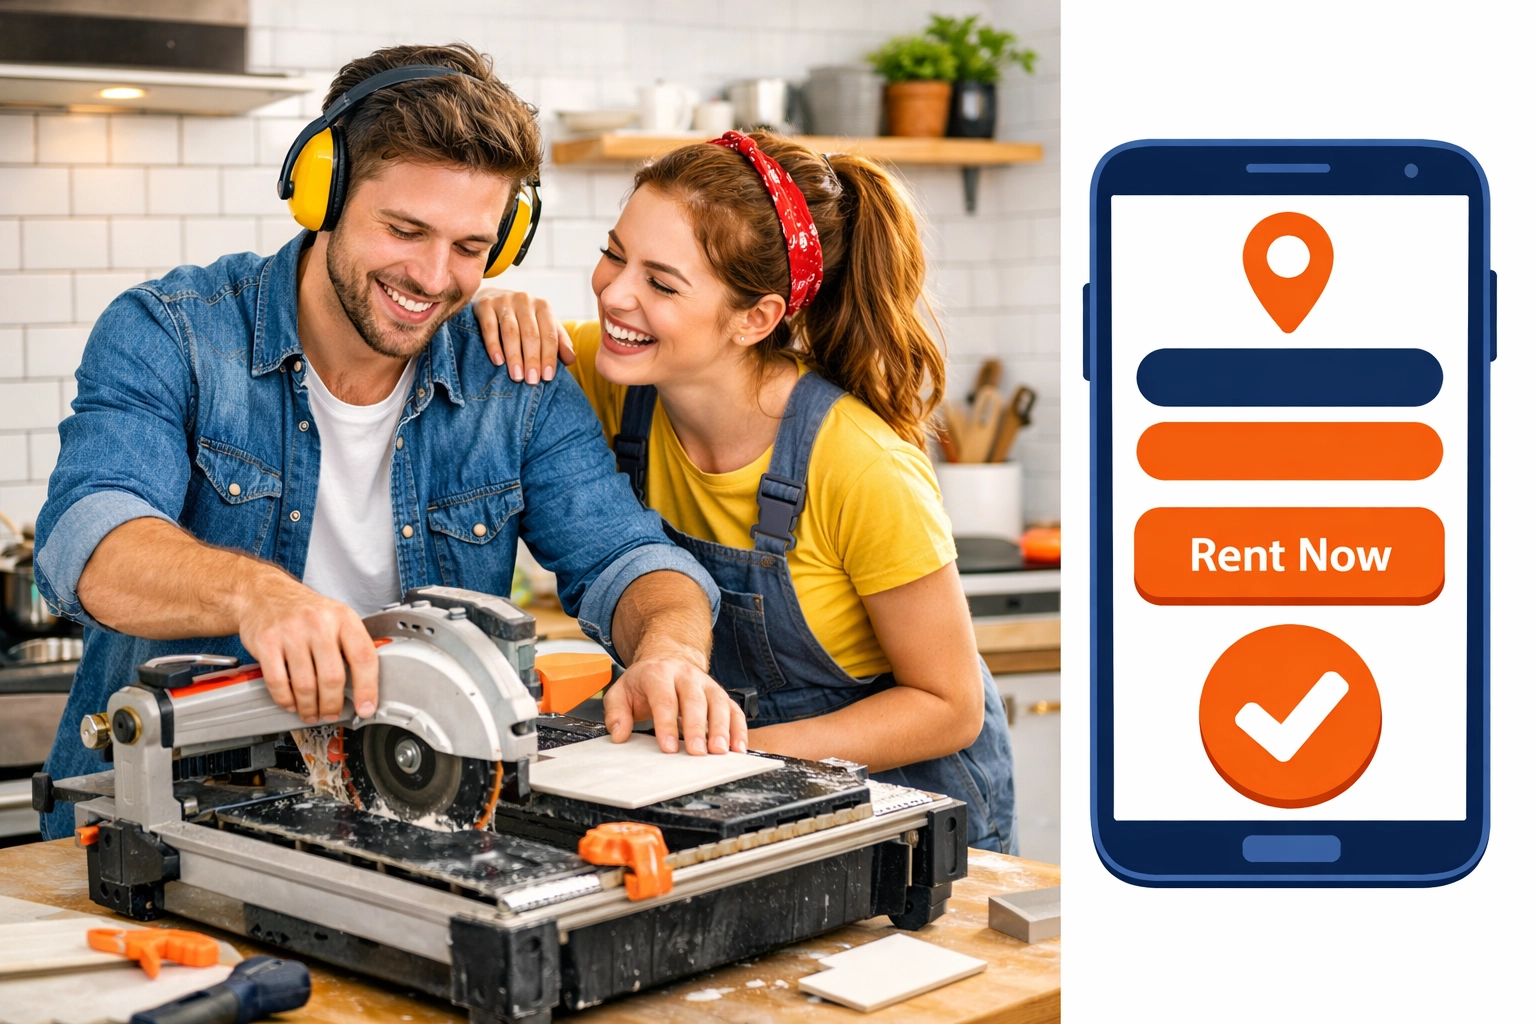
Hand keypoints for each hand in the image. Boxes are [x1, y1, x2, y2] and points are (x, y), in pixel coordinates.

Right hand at [235, 570, 378, 723]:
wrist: (264, 594)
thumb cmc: (305, 610)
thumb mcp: (336, 618)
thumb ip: (350, 647)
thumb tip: (364, 686)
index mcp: (343, 618)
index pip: (363, 657)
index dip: (368, 688)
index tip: (366, 708)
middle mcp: (319, 623)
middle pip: (332, 677)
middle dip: (333, 704)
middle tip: (332, 713)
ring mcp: (291, 632)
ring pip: (305, 685)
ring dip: (309, 707)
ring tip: (311, 713)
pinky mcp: (267, 642)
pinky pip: (278, 682)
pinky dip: (286, 700)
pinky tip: (291, 703)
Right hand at [472, 289, 574, 383]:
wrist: (493, 296)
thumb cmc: (524, 319)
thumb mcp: (544, 326)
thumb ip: (559, 342)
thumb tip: (571, 360)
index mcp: (543, 307)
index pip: (549, 334)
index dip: (549, 356)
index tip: (547, 377)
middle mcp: (525, 300)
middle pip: (530, 333)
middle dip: (532, 359)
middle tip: (532, 380)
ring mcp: (504, 301)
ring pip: (510, 331)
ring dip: (514, 356)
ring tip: (516, 376)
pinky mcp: (484, 305)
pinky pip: (489, 327)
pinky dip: (493, 345)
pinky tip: (498, 361)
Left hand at [604, 655, 747, 754]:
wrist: (667, 659)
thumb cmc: (645, 681)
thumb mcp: (621, 692)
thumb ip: (616, 713)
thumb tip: (619, 734)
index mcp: (659, 673)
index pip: (665, 699)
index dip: (667, 724)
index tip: (669, 747)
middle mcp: (686, 676)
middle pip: (695, 701)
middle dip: (697, 728)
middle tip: (697, 752)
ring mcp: (707, 684)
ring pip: (719, 704)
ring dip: (722, 729)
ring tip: (719, 751)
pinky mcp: (720, 695)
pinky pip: (734, 710)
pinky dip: (739, 729)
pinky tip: (738, 748)